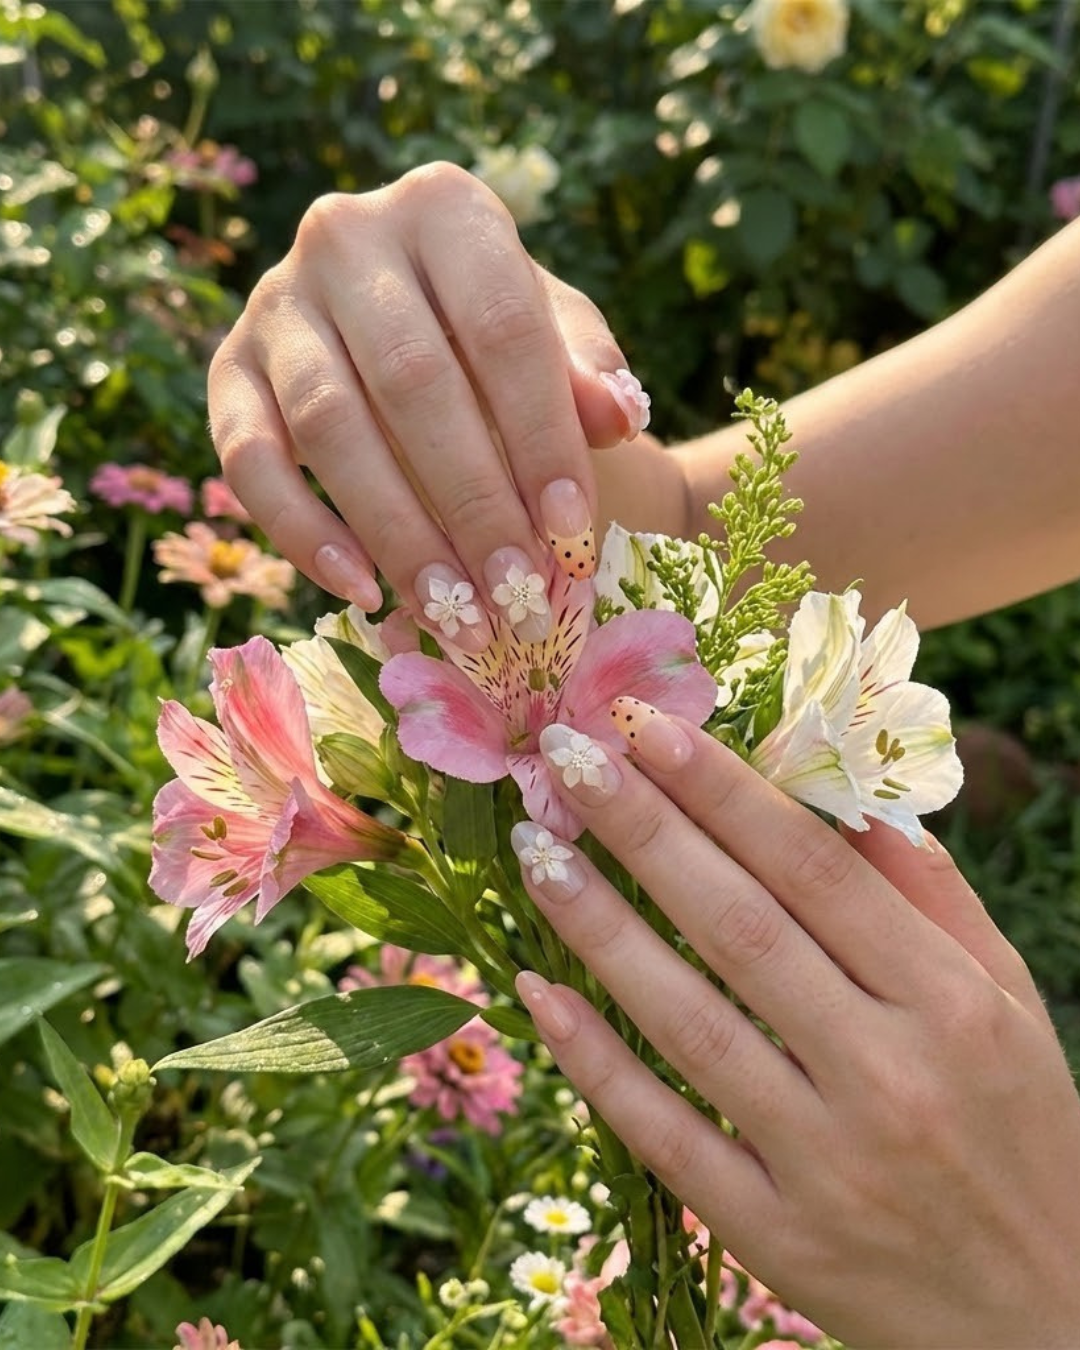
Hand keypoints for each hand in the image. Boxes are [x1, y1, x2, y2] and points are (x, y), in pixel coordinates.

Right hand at [207, 162, 645, 645]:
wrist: (414, 321)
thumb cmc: (496, 332)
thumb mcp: (557, 335)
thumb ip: (588, 371)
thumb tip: (619, 415)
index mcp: (444, 209)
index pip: (503, 328)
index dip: (540, 436)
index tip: (570, 530)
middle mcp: (345, 237)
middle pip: (413, 383)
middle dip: (472, 503)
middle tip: (516, 594)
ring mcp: (275, 303)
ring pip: (329, 427)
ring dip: (396, 533)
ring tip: (453, 611)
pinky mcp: (227, 370)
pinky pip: (248, 460)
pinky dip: (300, 532)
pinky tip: (358, 589)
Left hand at [511, 710, 1079, 1348]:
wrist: (1047, 1320)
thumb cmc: (1024, 1133)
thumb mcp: (1007, 1002)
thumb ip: (928, 897)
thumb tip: (842, 794)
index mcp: (951, 1006)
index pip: (815, 871)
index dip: (724, 792)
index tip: (649, 728)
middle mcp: (888, 1077)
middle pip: (740, 929)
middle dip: (645, 831)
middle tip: (566, 755)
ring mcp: (824, 1164)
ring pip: (689, 1023)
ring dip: (600, 930)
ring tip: (536, 851)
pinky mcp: (774, 1237)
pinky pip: (665, 1138)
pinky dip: (596, 1064)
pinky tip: (535, 995)